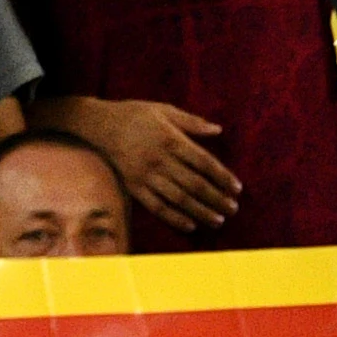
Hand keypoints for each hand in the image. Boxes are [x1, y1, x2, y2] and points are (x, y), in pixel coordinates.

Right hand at [70, 97, 239, 228]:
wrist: (99, 125)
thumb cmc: (136, 115)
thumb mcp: (165, 110)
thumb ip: (192, 122)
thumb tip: (218, 130)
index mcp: (170, 139)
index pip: (203, 162)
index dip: (222, 176)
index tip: (237, 188)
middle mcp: (160, 159)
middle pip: (194, 183)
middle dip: (216, 198)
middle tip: (234, 209)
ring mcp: (146, 175)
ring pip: (179, 198)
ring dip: (201, 211)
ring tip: (218, 220)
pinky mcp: (134, 187)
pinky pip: (157, 207)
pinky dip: (174, 218)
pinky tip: (190, 225)